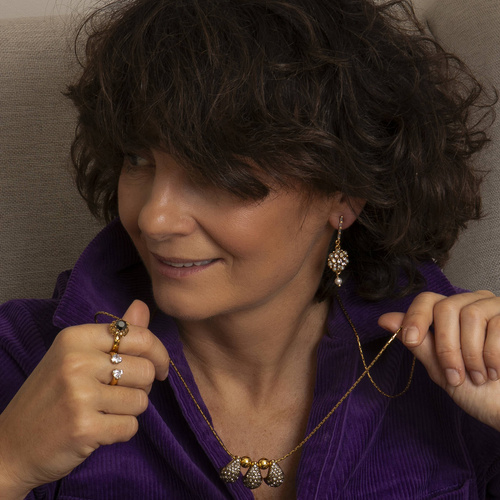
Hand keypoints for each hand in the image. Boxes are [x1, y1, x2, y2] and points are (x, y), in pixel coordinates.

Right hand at [0, 300, 169, 497]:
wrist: (11, 446)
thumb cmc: (50, 396)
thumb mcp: (75, 356)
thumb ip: (114, 334)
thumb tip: (142, 306)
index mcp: (75, 338)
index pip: (140, 336)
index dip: (158, 354)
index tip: (159, 367)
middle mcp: (76, 361)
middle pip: (146, 369)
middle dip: (142, 386)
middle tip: (120, 394)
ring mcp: (79, 395)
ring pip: (141, 400)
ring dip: (130, 411)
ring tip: (104, 411)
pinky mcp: (84, 428)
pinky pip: (130, 427)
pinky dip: (121, 432)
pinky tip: (99, 429)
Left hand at [379, 290, 499, 430]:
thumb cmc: (478, 391)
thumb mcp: (440, 368)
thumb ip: (417, 343)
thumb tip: (385, 320)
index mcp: (452, 314)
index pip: (427, 300)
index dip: (416, 317)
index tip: (410, 339)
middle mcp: (472, 304)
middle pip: (446, 308)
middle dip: (446, 346)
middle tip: (454, 374)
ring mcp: (495, 308)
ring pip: (471, 316)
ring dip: (471, 354)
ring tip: (478, 376)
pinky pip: (497, 326)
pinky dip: (493, 355)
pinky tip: (495, 371)